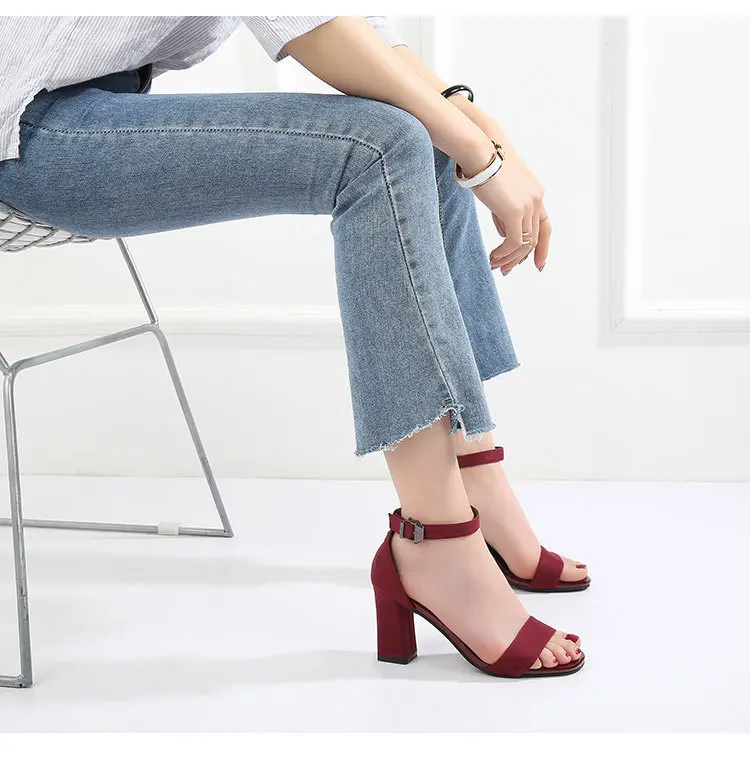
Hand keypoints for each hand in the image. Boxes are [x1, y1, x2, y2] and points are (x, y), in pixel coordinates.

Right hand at [470, 153, 550, 274]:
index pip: (544, 227)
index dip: (543, 247)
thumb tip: (504, 235)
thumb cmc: (485, 168)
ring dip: (509, 258)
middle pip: (535, 239)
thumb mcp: (499, 194)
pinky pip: (514, 242)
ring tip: (495, 265)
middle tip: (506, 270)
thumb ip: (505, 215)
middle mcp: (536, 200)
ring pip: (525, 243)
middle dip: (520, 258)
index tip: (537, 264)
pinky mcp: (515, 212)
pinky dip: (504, 253)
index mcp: (536, 194)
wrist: (480, 154)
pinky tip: (494, 257)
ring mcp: (528, 206)